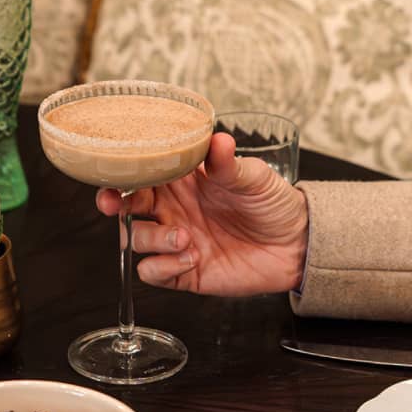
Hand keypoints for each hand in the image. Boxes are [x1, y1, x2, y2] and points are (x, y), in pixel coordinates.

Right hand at [95, 133, 308, 295]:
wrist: (297, 245)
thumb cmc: (273, 203)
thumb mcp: (255, 177)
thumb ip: (230, 164)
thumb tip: (218, 140)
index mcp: (183, 181)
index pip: (142, 172)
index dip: (122, 171)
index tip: (114, 171)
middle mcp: (173, 210)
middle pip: (127, 207)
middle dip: (114, 205)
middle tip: (117, 205)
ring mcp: (176, 241)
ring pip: (135, 239)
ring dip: (152, 238)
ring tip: (184, 238)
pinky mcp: (183, 271)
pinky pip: (153, 271)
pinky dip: (163, 266)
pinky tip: (191, 258)